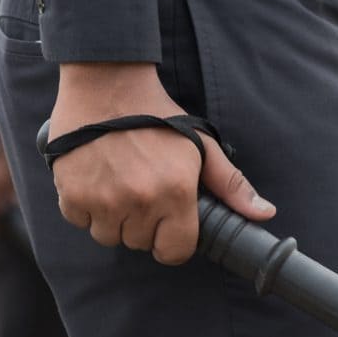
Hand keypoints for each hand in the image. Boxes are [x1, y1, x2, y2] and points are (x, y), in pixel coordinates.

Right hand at [48, 63, 274, 264]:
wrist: (107, 84)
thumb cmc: (158, 115)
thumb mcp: (202, 145)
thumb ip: (232, 185)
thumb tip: (265, 213)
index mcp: (176, 193)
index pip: (174, 252)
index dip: (173, 241)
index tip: (168, 224)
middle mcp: (140, 201)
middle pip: (140, 244)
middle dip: (143, 225)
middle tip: (142, 191)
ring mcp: (102, 198)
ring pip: (108, 236)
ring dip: (113, 219)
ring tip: (119, 185)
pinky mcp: (71, 192)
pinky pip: (79, 221)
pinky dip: (85, 208)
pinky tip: (96, 180)